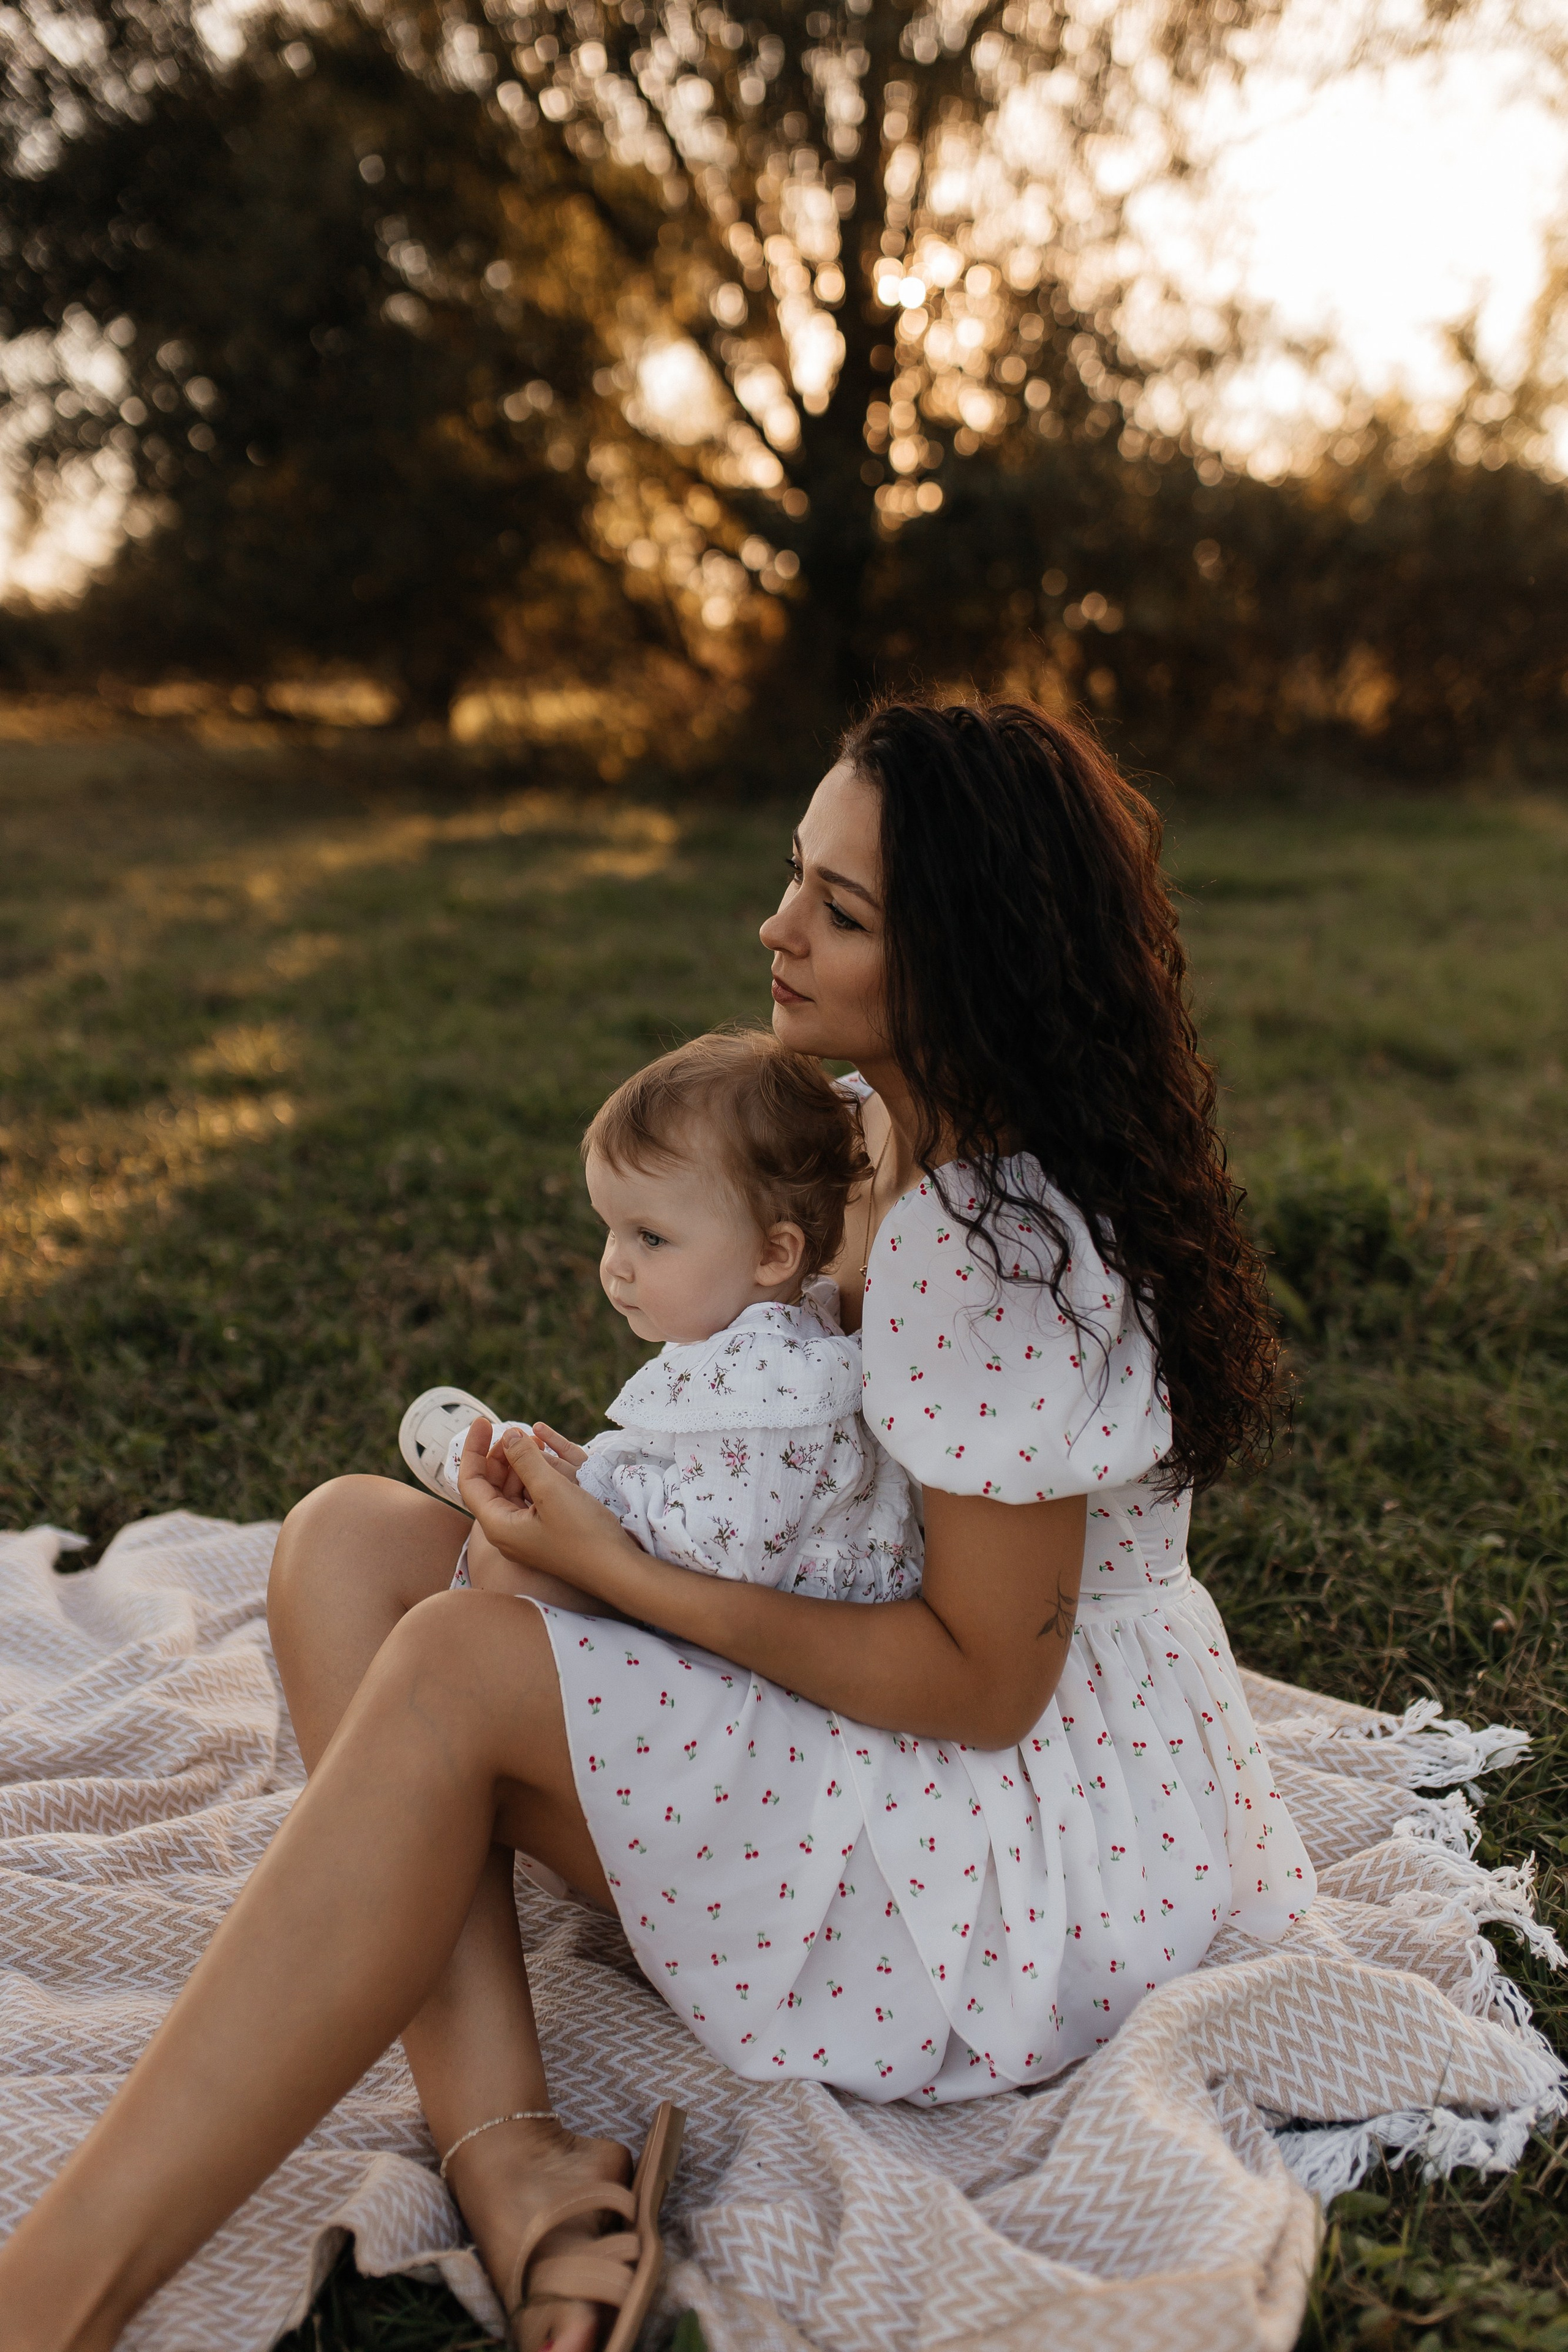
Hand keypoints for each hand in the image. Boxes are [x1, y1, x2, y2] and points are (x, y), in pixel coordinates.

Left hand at [457, 1421, 632, 1594]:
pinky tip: (548, 1462)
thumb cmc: (582, 1532)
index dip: (473, 1448)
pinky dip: (533, 1477)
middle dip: (499, 1455)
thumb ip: (525, 1459)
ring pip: (511, 1490)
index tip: (483, 1420)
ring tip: (535, 1441)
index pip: (470, 1481)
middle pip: (490, 1485)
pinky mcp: (544, 1532)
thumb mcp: (551, 1490)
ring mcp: (526, 1534)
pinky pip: (529, 1499)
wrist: (617, 1569)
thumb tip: (507, 1435)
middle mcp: (506, 1532)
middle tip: (516, 1431)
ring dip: (518, 1464)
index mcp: (498, 1525)